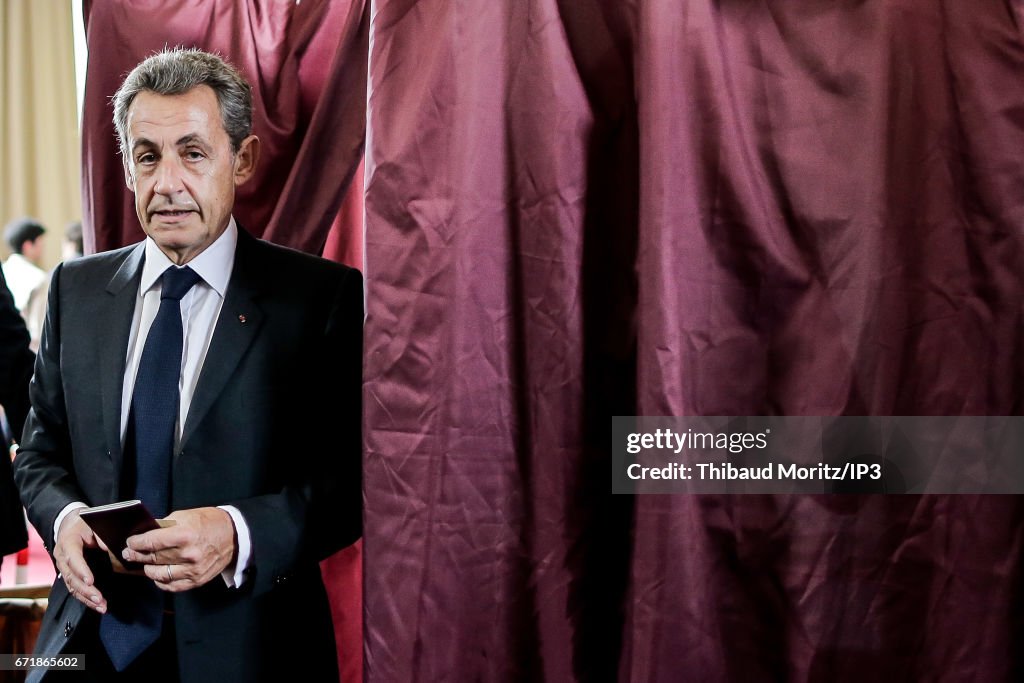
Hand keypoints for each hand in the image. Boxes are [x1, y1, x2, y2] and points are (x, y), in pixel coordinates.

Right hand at [54, 509, 106, 612]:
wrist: (70, 524)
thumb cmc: (85, 522)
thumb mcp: (93, 522)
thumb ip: (101, 535)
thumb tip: (109, 548)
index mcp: (68, 542)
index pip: (73, 558)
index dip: (81, 570)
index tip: (90, 581)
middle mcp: (62, 557)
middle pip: (71, 577)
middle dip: (86, 590)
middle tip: (100, 599)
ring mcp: (64, 567)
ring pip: (72, 586)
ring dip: (86, 598)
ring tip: (101, 606)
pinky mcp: (68, 574)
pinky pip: (74, 589)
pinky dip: (85, 598)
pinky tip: (97, 605)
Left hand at [122, 507, 236, 591]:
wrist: (235, 536)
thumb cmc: (209, 522)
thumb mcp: (186, 516)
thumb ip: (164, 526)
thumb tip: (143, 533)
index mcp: (185, 534)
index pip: (151, 542)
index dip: (136, 542)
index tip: (129, 542)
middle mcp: (188, 554)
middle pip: (152, 558)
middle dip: (136, 555)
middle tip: (128, 553)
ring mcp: (192, 570)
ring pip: (158, 574)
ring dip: (147, 568)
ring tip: (145, 563)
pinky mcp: (196, 580)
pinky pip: (170, 586)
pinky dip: (160, 581)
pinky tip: (158, 574)